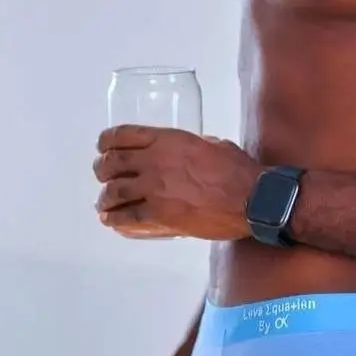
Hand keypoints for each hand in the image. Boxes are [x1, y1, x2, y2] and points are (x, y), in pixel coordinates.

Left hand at [93, 125, 260, 240]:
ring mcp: (155, 189)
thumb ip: (187, 145)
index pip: (123, 135)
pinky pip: (126, 217)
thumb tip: (178, 153)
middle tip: (104, 175)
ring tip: (106, 202)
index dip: (106, 141)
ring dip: (106, 197)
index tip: (103, 146)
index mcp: (168, 140)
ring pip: (113, 191)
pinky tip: (112, 219)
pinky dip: (115, 219)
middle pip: (112, 163)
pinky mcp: (160, 216)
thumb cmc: (238, 170)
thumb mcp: (211, 144)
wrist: (252, 199)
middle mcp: (155, 161)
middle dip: (102, 169)